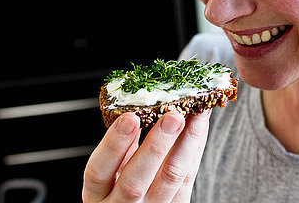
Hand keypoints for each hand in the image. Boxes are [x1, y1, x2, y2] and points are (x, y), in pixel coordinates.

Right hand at [82, 110, 209, 202]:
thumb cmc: (118, 186)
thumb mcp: (110, 170)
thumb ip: (121, 146)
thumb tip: (140, 105)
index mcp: (97, 194)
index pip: (99, 171)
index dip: (114, 144)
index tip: (129, 117)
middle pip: (136, 181)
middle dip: (156, 145)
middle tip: (173, 116)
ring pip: (170, 178)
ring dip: (187, 142)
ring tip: (196, 114)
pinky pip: (188, 177)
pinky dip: (195, 147)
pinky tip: (200, 125)